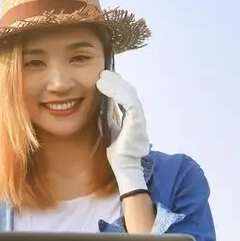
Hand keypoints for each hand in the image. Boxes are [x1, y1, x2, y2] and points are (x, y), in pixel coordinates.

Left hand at [96, 70, 149, 195]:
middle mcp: (137, 116)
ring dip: (116, 84)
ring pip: (129, 95)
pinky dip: (118, 93)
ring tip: (103, 77)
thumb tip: (100, 103)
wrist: (124, 167)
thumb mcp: (110, 129)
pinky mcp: (137, 124)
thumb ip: (108, 116)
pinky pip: (129, 103)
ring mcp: (138, 119)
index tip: (104, 78)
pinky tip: (105, 88)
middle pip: (129, 92)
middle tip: (104, 73)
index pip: (125, 96)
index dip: (116, 86)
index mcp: (132, 117)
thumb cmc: (117, 151)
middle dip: (117, 81)